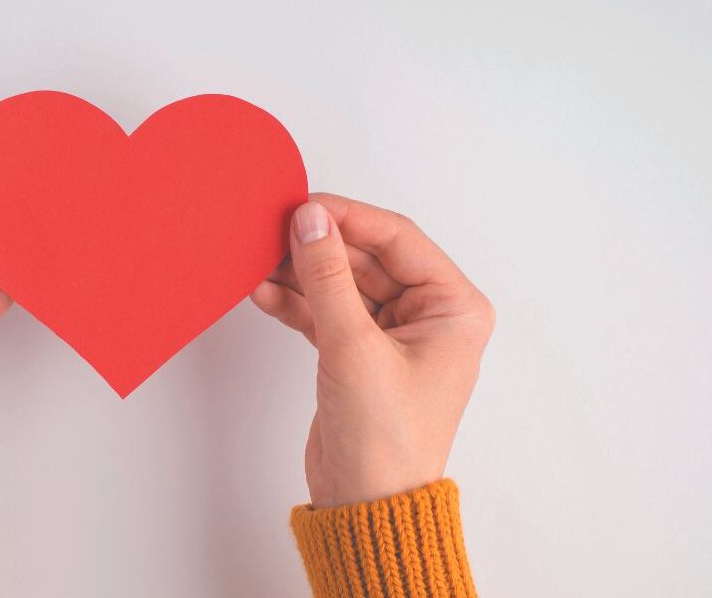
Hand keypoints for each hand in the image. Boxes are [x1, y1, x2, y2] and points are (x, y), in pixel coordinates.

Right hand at [251, 194, 493, 507]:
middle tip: (271, 230)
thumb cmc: (385, 441)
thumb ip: (327, 278)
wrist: (366, 506)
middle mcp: (429, 317)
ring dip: (300, 273)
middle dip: (318, 247)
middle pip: (366, 259)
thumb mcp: (353, 347)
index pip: (398, 240)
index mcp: (454, 308)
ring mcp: (392, 336)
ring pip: (342, 284)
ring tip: (257, 259)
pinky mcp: (359, 355)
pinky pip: (326, 313)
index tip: (303, 205)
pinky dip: (296, 303)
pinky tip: (263, 292)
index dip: (348, 218)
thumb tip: (309, 219)